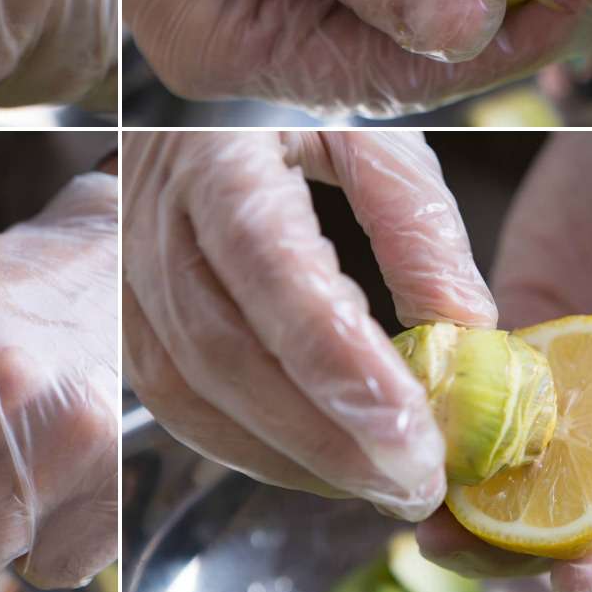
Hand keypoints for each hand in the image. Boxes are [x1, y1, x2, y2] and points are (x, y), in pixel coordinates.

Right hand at [123, 130, 499, 519]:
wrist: (194, 110)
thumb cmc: (288, 112)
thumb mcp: (368, 135)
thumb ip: (416, 226)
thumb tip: (468, 335)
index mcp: (216, 153)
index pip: (267, 264)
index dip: (334, 356)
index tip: (412, 431)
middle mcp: (152, 215)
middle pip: (221, 348)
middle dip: (323, 434)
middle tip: (415, 481)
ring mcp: (124, 268)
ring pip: (185, 388)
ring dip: (285, 455)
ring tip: (377, 482)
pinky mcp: (122, 312)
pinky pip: (168, 399)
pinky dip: (243, 445)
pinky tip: (313, 460)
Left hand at [415, 132, 591, 591]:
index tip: (574, 575)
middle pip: (584, 512)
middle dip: (519, 546)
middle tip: (447, 548)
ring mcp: (566, 385)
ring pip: (520, 471)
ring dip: (469, 504)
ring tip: (412, 518)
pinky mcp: (513, 346)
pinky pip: (478, 403)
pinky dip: (444, 428)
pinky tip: (399, 432)